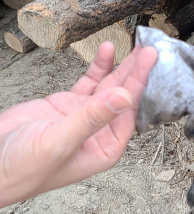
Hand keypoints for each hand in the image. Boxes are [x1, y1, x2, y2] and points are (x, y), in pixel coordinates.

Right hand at [0, 42, 156, 207]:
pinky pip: (89, 81)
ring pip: (108, 85)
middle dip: (136, 70)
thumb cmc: (22, 169)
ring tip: (136, 44)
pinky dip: (98, 66)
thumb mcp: (59, 141)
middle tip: (150, 46)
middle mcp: (98, 132)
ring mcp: (83, 116)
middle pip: (124, 95)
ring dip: (120, 65)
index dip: (140, 82)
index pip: (129, 110)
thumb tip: (124, 97)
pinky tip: (107, 50)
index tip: (151, 60)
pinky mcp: (66, 105)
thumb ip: (91, 118)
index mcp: (104, 148)